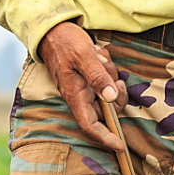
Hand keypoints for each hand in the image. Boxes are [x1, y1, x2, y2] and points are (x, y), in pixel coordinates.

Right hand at [38, 21, 129, 151]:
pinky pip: (106, 81)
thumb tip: (111, 98)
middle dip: (117, 96)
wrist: (53, 29)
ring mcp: (84, 88)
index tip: (120, 145)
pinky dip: (107, 70)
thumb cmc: (65, 42)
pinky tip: (99, 56)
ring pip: (108, 94)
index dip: (106, 137)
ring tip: (100, 58)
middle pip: (106, 110)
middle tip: (115, 77)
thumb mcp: (84, 56)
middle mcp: (79, 96)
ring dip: (111, 77)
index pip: (90, 125)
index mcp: (75, 95)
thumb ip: (98, 77)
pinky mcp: (88, 80)